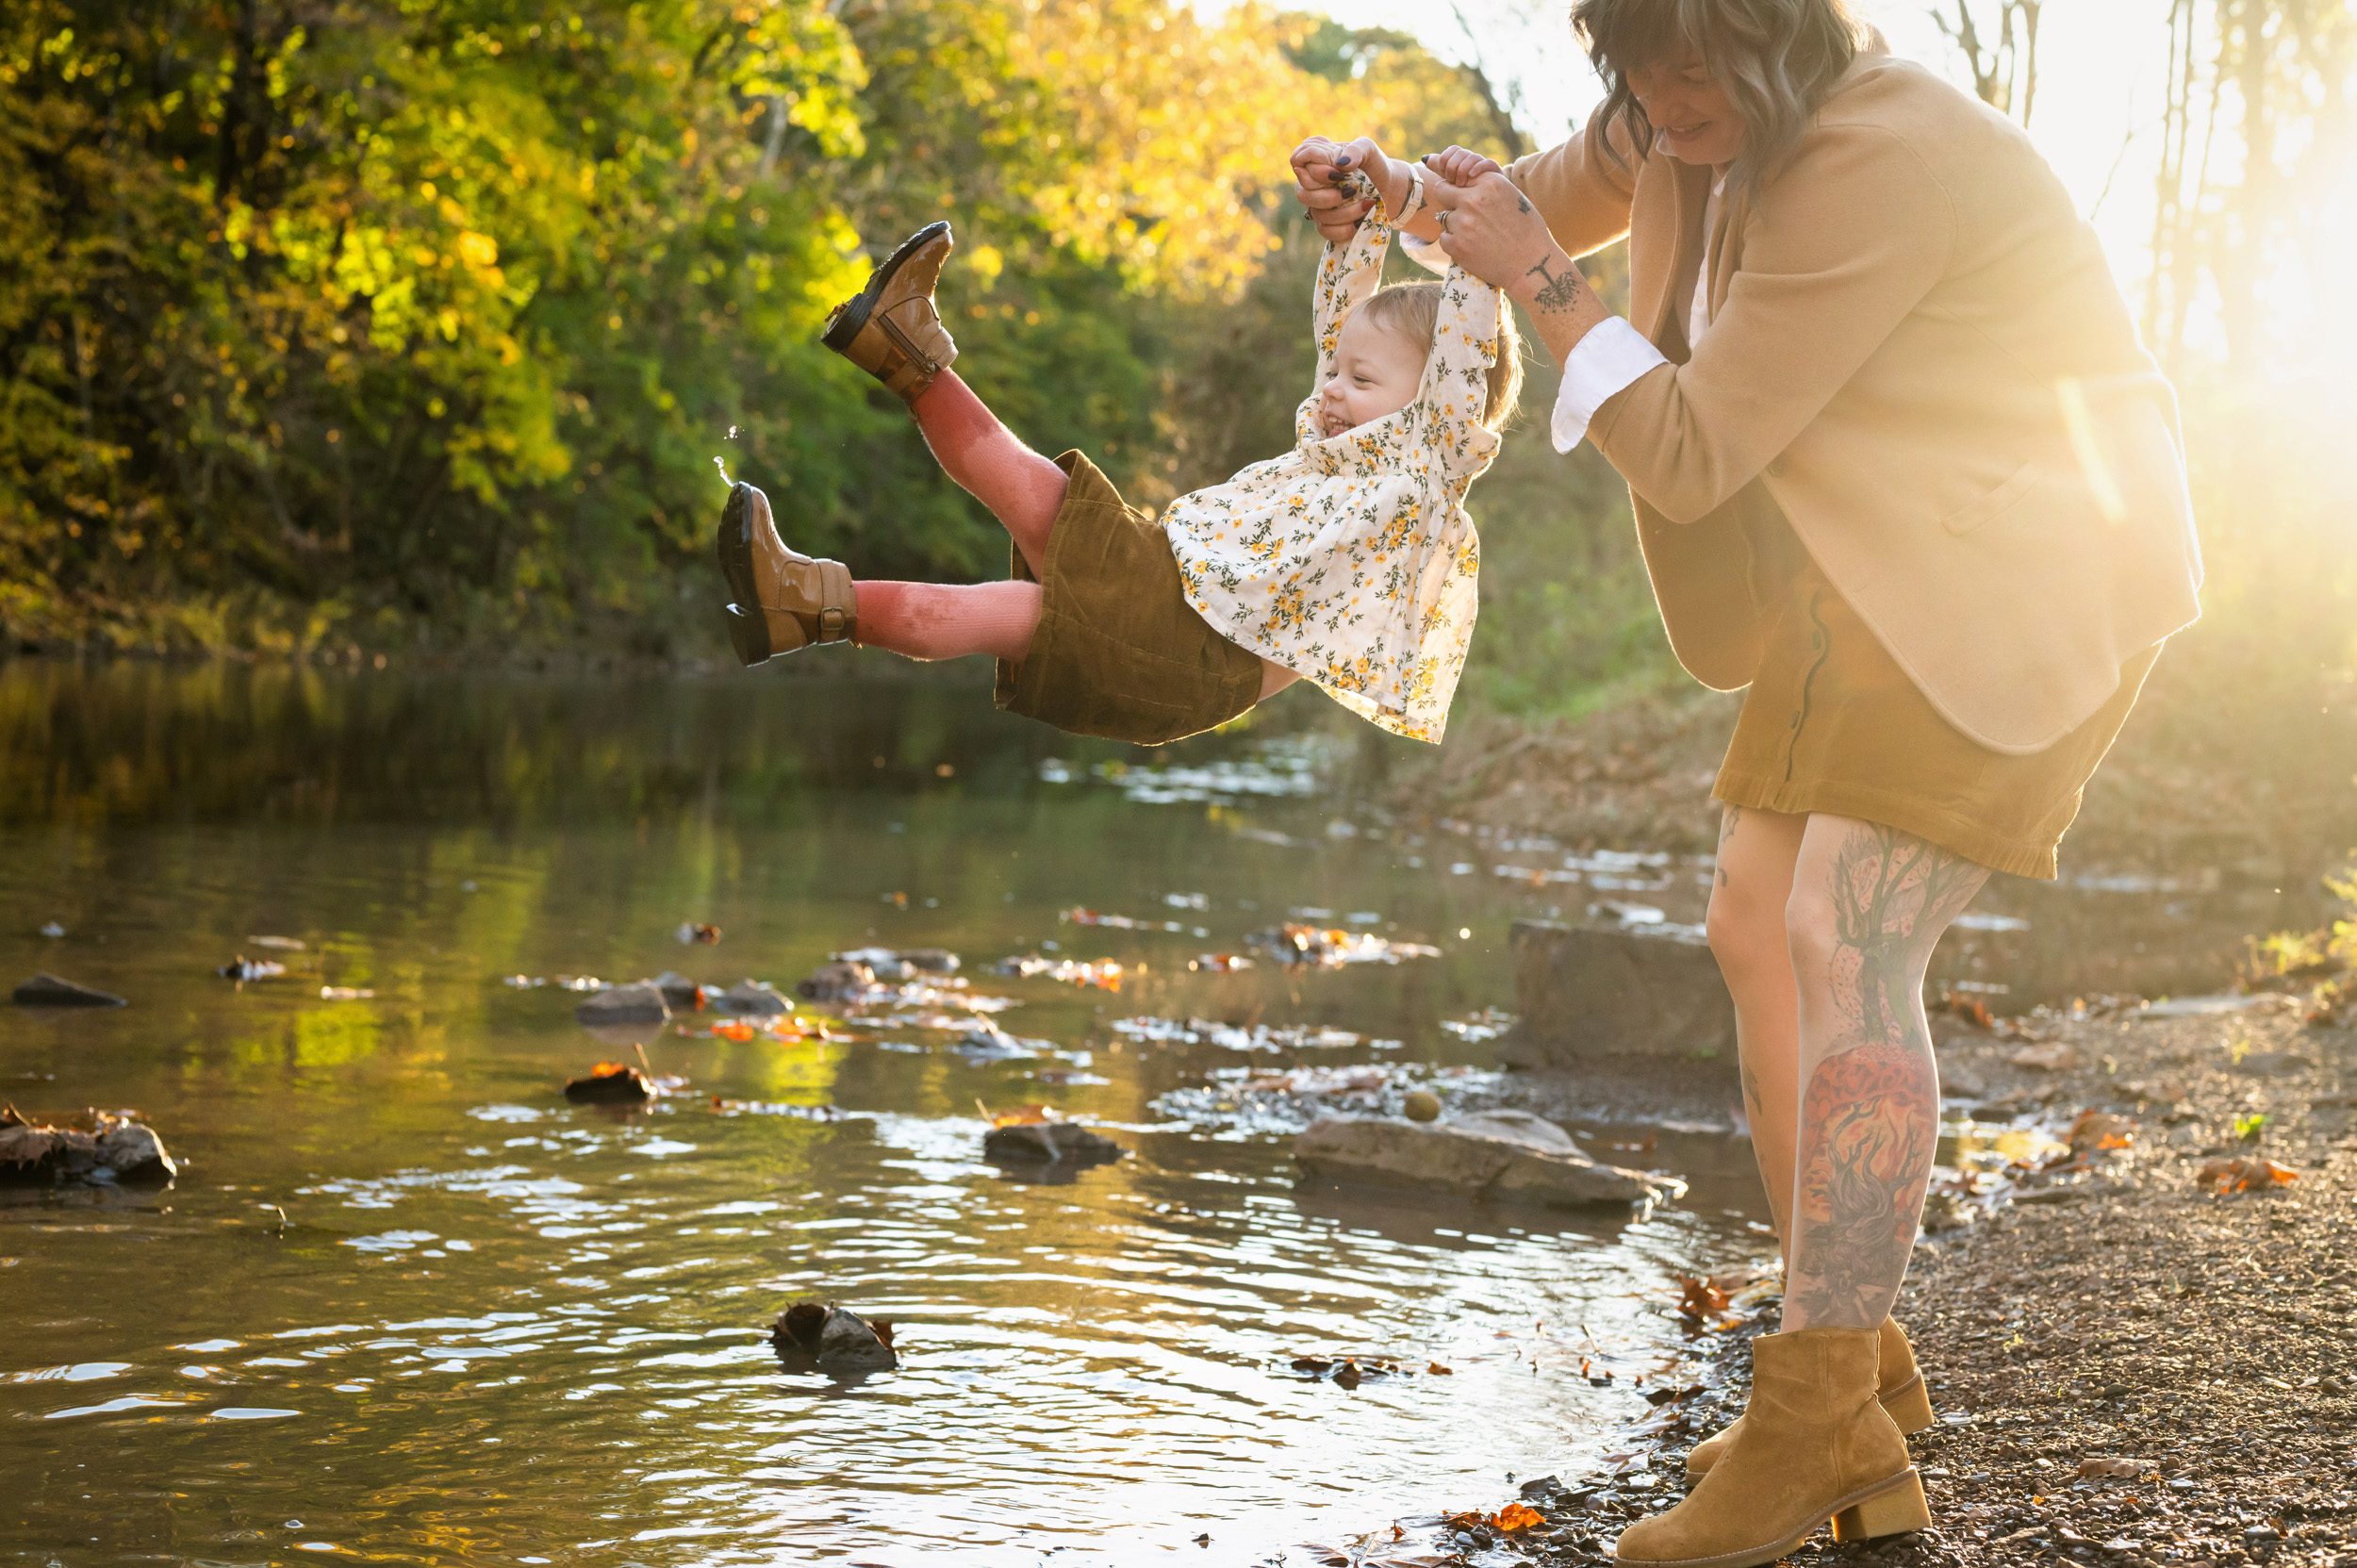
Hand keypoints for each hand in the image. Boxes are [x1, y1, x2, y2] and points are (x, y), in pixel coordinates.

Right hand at [1291, 134, 1387, 244]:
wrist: (1388, 188)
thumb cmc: (1374, 165)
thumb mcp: (1368, 150)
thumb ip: (1356, 149)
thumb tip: (1341, 164)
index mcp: (1316, 159)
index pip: (1298, 162)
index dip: (1316, 171)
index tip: (1339, 174)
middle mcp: (1311, 182)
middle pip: (1302, 194)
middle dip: (1328, 197)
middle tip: (1351, 192)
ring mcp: (1317, 205)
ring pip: (1316, 214)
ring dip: (1344, 213)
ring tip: (1366, 204)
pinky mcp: (1327, 223)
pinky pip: (1325, 231)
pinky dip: (1344, 229)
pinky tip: (1360, 221)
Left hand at [1421, 145, 1504, 186]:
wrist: (1491, 203)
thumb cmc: (1468, 193)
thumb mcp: (1452, 182)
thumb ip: (1440, 170)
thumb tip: (1424, 157)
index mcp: (1462, 161)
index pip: (1453, 150)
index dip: (1445, 158)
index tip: (1443, 173)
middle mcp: (1473, 160)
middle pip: (1461, 152)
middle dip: (1453, 166)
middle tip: (1451, 181)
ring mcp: (1484, 165)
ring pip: (1473, 157)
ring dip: (1463, 169)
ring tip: (1460, 183)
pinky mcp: (1495, 172)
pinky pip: (1488, 163)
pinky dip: (1478, 168)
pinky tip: (1471, 176)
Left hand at [1421, 171, 1571, 302]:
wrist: (1531, 264)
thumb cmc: (1527, 231)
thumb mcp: (1512, 197)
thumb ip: (1487, 187)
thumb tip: (1462, 181)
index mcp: (1490, 183)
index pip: (1457, 176)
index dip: (1459, 187)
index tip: (1464, 197)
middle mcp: (1473, 199)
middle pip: (1441, 191)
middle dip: (1449, 200)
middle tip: (1463, 215)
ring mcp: (1463, 222)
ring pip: (1444, 218)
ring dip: (1455, 225)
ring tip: (1477, 236)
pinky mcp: (1456, 245)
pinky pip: (1444, 239)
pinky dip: (1454, 244)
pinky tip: (1473, 248)